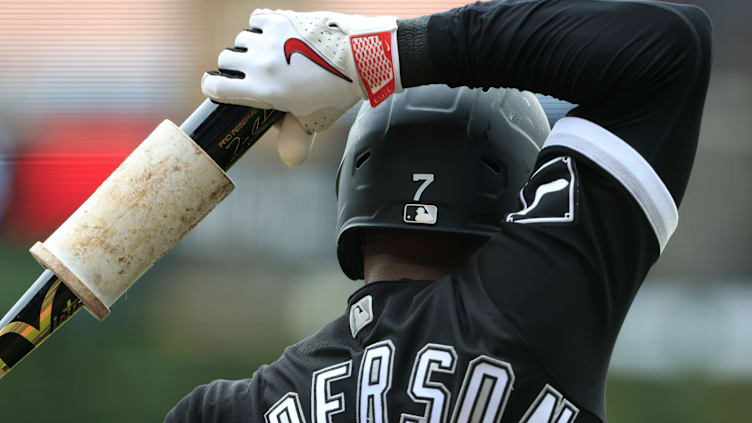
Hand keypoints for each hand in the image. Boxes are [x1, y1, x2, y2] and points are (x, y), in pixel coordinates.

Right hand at [202, 9, 401, 165]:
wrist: (359, 58)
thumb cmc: (337, 92)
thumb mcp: (314, 120)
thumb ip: (296, 137)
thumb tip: (291, 159)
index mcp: (262, 90)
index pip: (216, 87)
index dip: (212, 87)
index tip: (215, 87)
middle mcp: (260, 63)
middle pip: (225, 60)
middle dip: (232, 67)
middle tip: (247, 72)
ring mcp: (269, 39)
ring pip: (241, 39)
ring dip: (248, 47)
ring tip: (266, 54)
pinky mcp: (280, 19)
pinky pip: (256, 19)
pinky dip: (259, 26)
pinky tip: (272, 35)